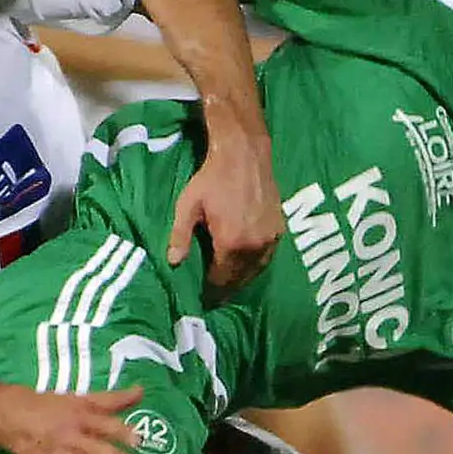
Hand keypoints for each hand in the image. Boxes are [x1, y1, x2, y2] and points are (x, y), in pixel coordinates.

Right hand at [0, 384, 143, 453]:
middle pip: (92, 446)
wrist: (11, 413)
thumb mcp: (82, 399)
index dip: (122, 432)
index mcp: (80, 415)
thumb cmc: (54, 407)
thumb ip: (112, 400)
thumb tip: (141, 391)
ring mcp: (53, 450)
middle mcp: (68, 433)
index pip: (104, 423)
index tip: (138, 441)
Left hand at [171, 131, 281, 292]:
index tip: (204, 299)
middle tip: (216, 297)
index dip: (211, 292)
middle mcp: (254, 246)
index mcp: (231, 243)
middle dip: (227, 289)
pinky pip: (267, 257)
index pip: (221, 279)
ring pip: (255, 270)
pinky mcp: (279, 229)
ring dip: (242, 279)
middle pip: (239, 279)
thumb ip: (180, 236)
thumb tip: (173, 262)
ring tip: (230, 285)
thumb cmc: (211, 178)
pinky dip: (255, 265)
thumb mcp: (188, 206)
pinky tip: (246, 266)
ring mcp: (270, 239)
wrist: (243, 154)